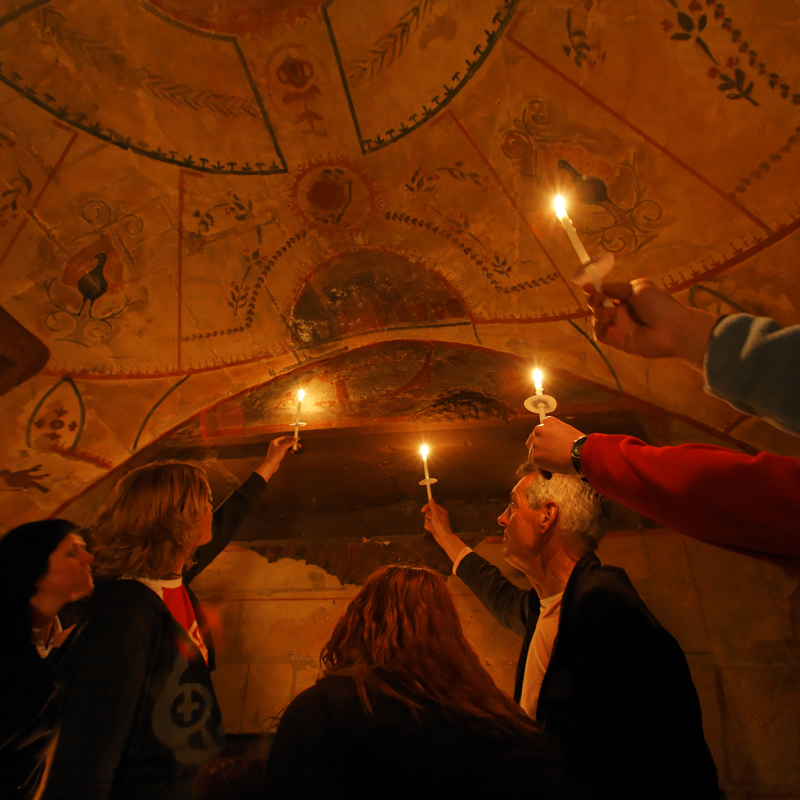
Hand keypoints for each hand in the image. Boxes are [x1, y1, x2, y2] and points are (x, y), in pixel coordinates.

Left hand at [255, 435, 296, 480]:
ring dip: (292, 447)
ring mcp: (277, 450)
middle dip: (293, 443)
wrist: (270, 465)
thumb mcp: (283, 448)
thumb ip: (290, 443)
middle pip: (286, 442)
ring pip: (286, 447)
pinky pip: (285, 451)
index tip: (297, 438)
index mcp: (275, 442)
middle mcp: (276, 445)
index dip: (291, 437)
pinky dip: (289, 451)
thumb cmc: (275, 456)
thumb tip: (296, 439)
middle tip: (299, 445)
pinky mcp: (279, 455)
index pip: (285, 437)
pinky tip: (292, 452)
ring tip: (296, 449)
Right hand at [421, 500, 466, 562]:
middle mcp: (439, 516)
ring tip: (432, 526)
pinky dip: (429, 527)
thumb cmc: (440, 524)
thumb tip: (431, 499)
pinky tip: (432, 530)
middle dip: (428, 517)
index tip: (422, 510)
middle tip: (431, 520)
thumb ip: (433, 506)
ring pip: (427, 519)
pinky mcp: (434, 527)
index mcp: (441, 511)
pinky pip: (428, 524)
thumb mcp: (436, 514)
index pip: (433, 505)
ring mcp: (436, 522)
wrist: (443, 537)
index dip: (427, 507)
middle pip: (429, 513)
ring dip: (428, 523)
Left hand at [526, 417, 585, 474]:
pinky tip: (550, 474)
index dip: (543, 441)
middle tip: (547, 458)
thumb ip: (556, 435)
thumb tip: (551, 444)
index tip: (548, 448)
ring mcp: (536, 442)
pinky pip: (536, 465)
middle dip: (539, 450)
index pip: (540, 432)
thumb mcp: (567, 432)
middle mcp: (539, 429)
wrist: (582, 453)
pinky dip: (542, 470)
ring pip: (533, 453)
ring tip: (553, 467)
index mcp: (548, 422)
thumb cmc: (579, 445)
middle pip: (532, 441)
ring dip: (541, 461)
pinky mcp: (535, 455)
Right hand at [586, 279, 717, 368]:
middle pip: (598, 306)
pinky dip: (600, 325)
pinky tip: (609, 319)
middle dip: (594, 300)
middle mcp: (621, 313)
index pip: (605, 294)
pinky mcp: (616, 341)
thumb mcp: (637, 288)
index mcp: (627, 299)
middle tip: (599, 298)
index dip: (595, 290)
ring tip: (610, 310)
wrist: (671, 327)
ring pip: (597, 319)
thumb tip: (593, 286)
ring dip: (598, 312)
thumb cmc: (658, 304)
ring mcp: (618, 327)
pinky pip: (600, 334)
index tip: (587, 287)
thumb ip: (615, 288)